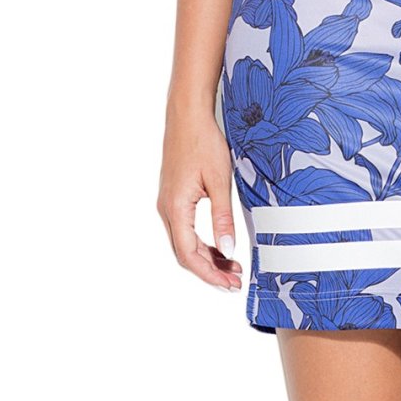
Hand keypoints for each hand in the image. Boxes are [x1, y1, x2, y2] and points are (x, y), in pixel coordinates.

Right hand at [157, 105, 242, 290]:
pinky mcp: (173, 198)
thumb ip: (223, 217)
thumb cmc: (203, 142)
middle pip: (184, 254)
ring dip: (206, 257)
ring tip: (232, 266)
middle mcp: (166, 210)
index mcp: (175, 208)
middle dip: (210, 271)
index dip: (209, 274)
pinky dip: (200, 242)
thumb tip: (228, 250)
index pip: (189, 255)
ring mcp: (167, 204)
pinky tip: (219, 245)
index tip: (229, 284)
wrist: (187, 115)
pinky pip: (184, 230)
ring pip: (184, 243)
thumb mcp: (219, 180)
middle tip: (235, 280)